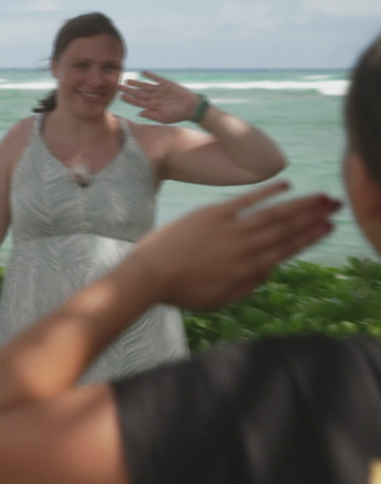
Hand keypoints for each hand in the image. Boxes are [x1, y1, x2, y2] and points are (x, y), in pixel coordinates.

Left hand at [118, 70, 201, 123]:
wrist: (191, 108)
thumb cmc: (177, 115)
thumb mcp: (163, 118)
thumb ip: (151, 115)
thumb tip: (139, 113)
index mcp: (151, 106)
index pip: (137, 102)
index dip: (129, 99)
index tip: (121, 96)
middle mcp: (153, 97)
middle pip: (138, 93)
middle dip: (128, 90)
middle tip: (118, 86)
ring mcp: (159, 90)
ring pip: (145, 86)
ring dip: (137, 83)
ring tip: (128, 80)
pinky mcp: (167, 84)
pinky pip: (157, 79)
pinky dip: (151, 75)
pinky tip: (143, 72)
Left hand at [127, 181, 339, 310]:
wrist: (148, 275)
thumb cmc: (180, 290)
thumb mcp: (218, 299)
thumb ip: (247, 287)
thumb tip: (268, 270)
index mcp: (247, 271)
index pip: (286, 250)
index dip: (309, 238)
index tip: (327, 227)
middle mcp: (244, 249)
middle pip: (286, 230)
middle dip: (313, 218)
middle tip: (334, 206)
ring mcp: (230, 230)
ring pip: (273, 215)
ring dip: (300, 205)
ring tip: (321, 197)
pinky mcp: (212, 215)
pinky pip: (246, 200)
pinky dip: (268, 191)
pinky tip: (286, 184)